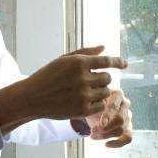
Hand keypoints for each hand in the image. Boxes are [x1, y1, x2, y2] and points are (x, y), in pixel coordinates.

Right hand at [0, 46, 125, 132]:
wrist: (32, 97)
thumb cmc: (48, 76)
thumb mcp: (63, 60)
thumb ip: (85, 53)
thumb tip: (104, 47)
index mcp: (78, 63)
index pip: (106, 61)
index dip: (118, 62)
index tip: (125, 64)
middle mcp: (83, 78)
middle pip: (108, 78)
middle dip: (103, 79)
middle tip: (92, 81)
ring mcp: (83, 95)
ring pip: (106, 92)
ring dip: (100, 91)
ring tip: (87, 91)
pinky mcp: (82, 109)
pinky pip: (100, 105)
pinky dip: (96, 103)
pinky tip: (85, 101)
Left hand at [88, 89, 132, 148]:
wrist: (94, 109)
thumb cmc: (92, 102)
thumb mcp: (91, 100)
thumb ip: (93, 104)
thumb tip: (94, 110)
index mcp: (117, 94)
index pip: (115, 106)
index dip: (107, 116)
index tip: (100, 124)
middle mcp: (125, 104)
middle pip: (120, 120)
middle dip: (106, 128)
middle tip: (93, 131)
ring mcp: (128, 116)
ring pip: (121, 130)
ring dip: (106, 135)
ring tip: (93, 135)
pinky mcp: (128, 127)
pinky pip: (128, 138)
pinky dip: (118, 143)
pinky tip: (106, 144)